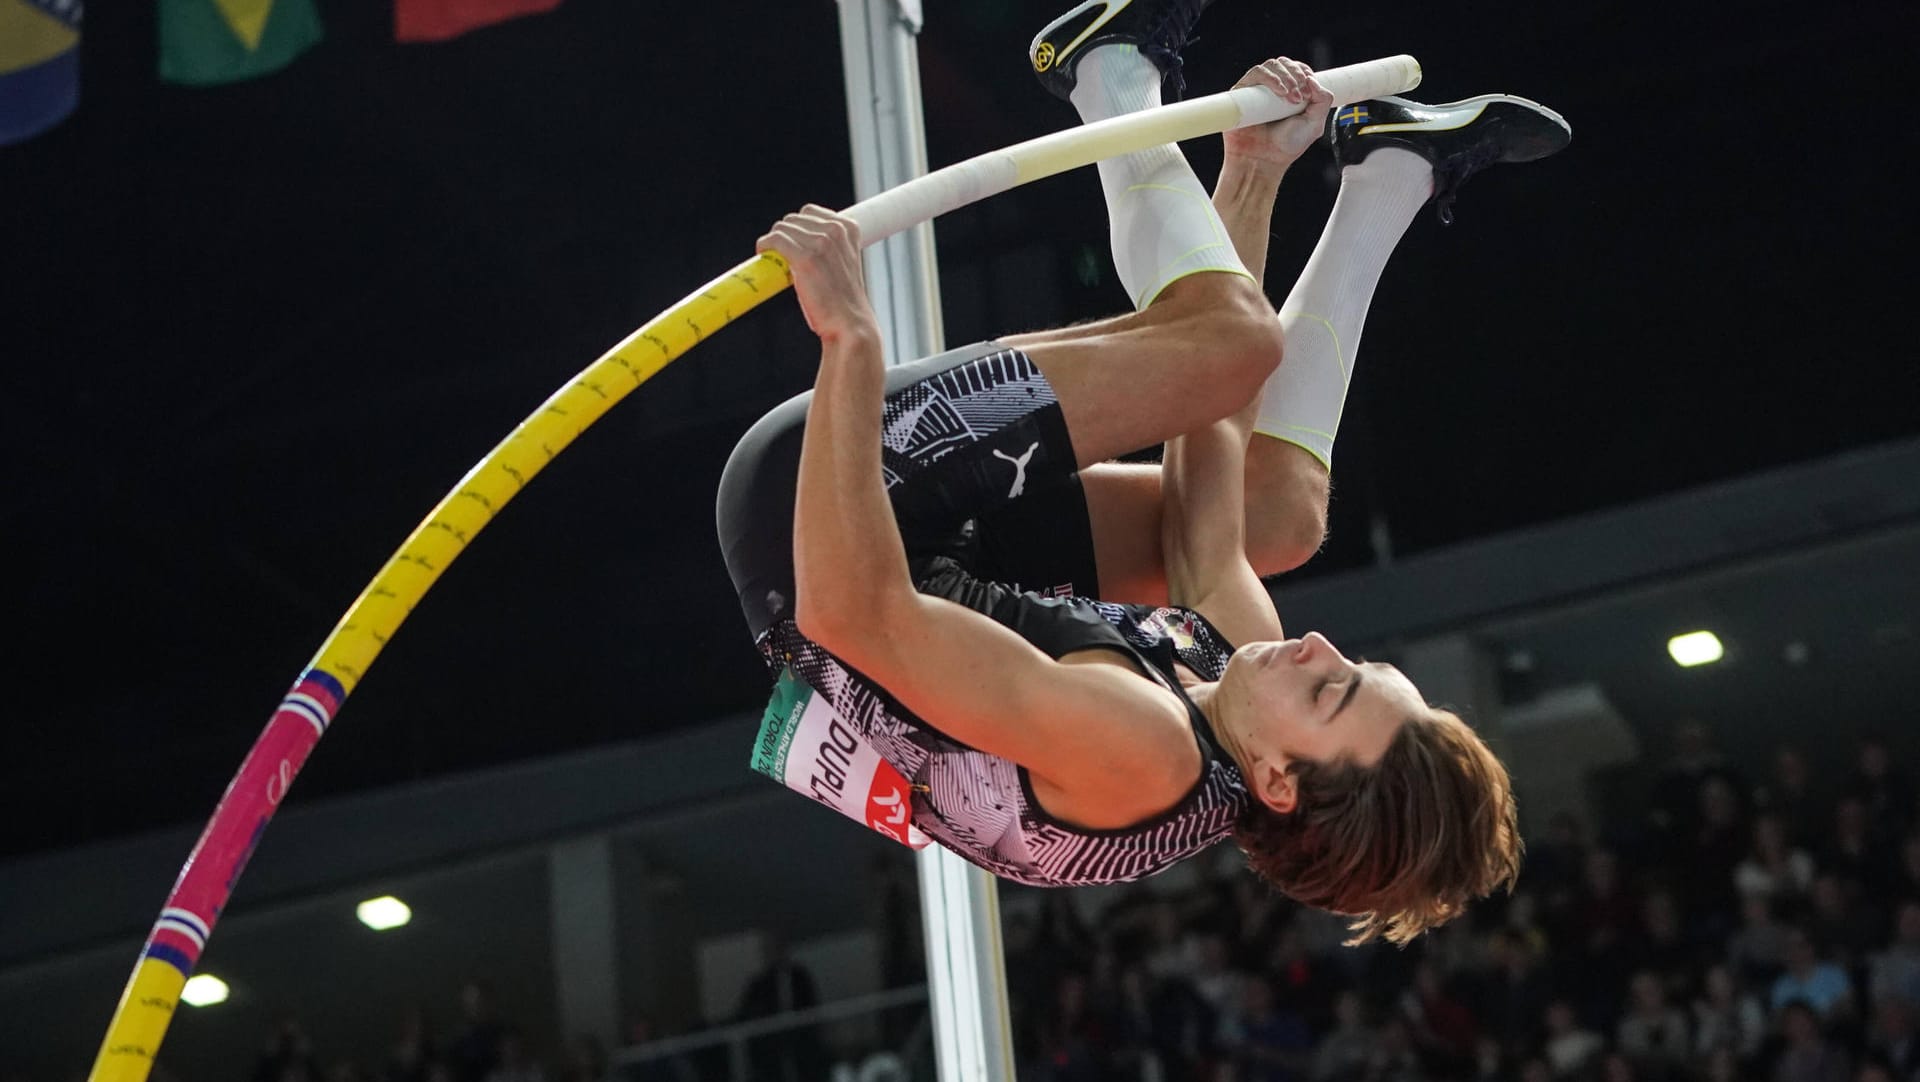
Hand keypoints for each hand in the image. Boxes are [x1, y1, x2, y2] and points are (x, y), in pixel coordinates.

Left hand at [756, 205, 877, 341]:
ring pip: (781, 228)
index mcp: (848, 228)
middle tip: (782, 256)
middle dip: (784, 235)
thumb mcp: (844, 262)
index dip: (797, 228)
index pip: (810, 212)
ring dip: (773, 242)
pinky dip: (765, 246)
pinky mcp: (805, 259)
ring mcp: (821, 244)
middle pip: (793, 219)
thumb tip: (799, 240)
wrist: (849, 324)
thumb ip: (829, 245)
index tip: (793, 243)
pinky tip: (763, 254)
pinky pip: (775, 240)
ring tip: (776, 260)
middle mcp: (836, 231)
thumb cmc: (843, 300)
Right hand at [1222, 57, 1333, 171]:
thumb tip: (1313, 79)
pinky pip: (1254, 75)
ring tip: (1290, 97)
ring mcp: (1256, 90)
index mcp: (1290, 91)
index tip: (1309, 91)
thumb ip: (1322, 101)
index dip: (1305, 73)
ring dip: (1284, 76)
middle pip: (1284, 63)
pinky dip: (1268, 78)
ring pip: (1270, 66)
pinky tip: (1279, 92)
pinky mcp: (1241, 94)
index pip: (1298, 69)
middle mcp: (1272, 88)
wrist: (1262, 162)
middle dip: (1296, 75)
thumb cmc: (1286, 146)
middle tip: (1300, 96)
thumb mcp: (1314, 124)